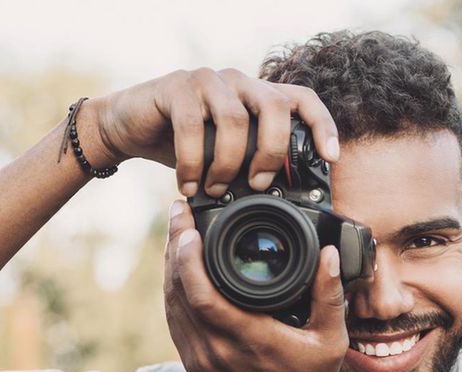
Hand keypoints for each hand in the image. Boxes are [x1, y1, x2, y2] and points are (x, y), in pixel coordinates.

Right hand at [90, 68, 340, 196]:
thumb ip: (254, 164)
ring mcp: (209, 81)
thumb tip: (285, 200)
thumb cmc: (185, 145)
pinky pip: (192, 125)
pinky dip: (193, 162)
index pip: (303, 99)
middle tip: (259, 184)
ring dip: (228, 164)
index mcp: (259, 96)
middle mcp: (239, 82)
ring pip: (234, 119)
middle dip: (272, 151)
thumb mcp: (228, 156)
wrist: (130, 127)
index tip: (331, 158)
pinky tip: (189, 186)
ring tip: (216, 190)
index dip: (322, 126)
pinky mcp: (177, 87)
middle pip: (274, 107)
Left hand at [163, 200, 347, 371]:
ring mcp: (200, 361)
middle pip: (178, 292)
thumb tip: (330, 254)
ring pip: (171, 307)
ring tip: (176, 236)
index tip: (187, 226)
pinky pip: (175, 324)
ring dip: (170, 269)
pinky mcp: (194, 368)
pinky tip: (178, 274)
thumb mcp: (331, 338)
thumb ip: (329, 294)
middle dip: (173, 248)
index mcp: (247, 338)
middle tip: (177, 214)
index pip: (201, 293)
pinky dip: (173, 295)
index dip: (187, 257)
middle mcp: (216, 350)